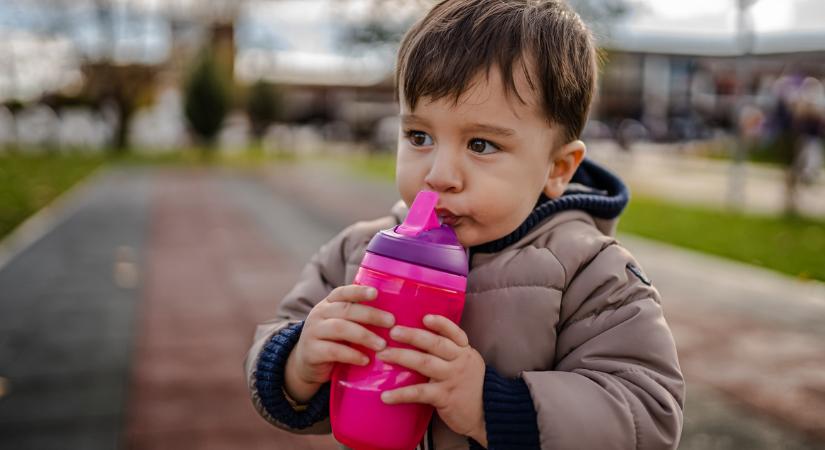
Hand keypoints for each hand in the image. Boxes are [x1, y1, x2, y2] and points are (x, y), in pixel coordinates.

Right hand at [284, 285, 394, 402]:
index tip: (376, 293)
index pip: (343, 292)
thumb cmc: (333, 341)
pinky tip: (366, 360)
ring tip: (382, 345)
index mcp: (328, 304)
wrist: (306, 364)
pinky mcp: (312, 352)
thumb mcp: (343, 325)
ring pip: (340, 328)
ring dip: (364, 336)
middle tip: (391, 322)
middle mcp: (319, 314)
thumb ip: (359, 318)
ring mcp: (313, 332)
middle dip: (371, 315)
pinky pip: (334, 351)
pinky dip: (352, 355)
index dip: (359, 291)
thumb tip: (394, 317)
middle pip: (346, 310)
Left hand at [377, 314, 487, 445]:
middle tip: (393, 331)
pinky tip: (386, 396)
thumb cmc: (471, 387)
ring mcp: (451, 378)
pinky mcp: (444, 397)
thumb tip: (419, 341)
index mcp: (464, 351)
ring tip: (383, 355)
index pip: (455, 333)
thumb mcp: (467, 364)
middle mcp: (459, 361)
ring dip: (401, 357)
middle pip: (435, 344)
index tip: (425, 317)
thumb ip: (450, 353)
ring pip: (424, 363)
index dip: (441, 324)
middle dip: (413, 335)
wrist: (488, 413)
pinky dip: (401, 394)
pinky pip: (419, 392)